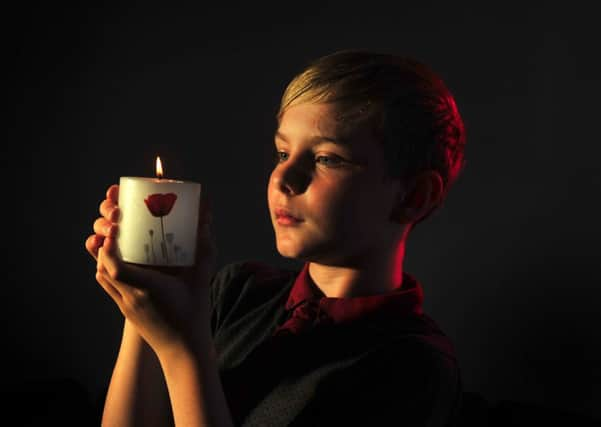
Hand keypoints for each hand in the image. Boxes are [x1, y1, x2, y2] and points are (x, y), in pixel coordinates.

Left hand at [85, 184, 216, 356]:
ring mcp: (126, 306)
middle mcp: (132, 298)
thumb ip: (204, 252)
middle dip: (105, 247)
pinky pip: (108, 287)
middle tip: (116, 229)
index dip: (110, 248)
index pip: (117, 268)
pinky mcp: (125, 310)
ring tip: (116, 243)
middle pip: (105, 269)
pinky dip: (108, 270)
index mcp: (149, 289)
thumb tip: (207, 226)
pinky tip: (121, 261)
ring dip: (105, 259)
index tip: (114, 231)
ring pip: (103, 278)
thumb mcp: (201, 281)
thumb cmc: (194, 315)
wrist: (184, 349)